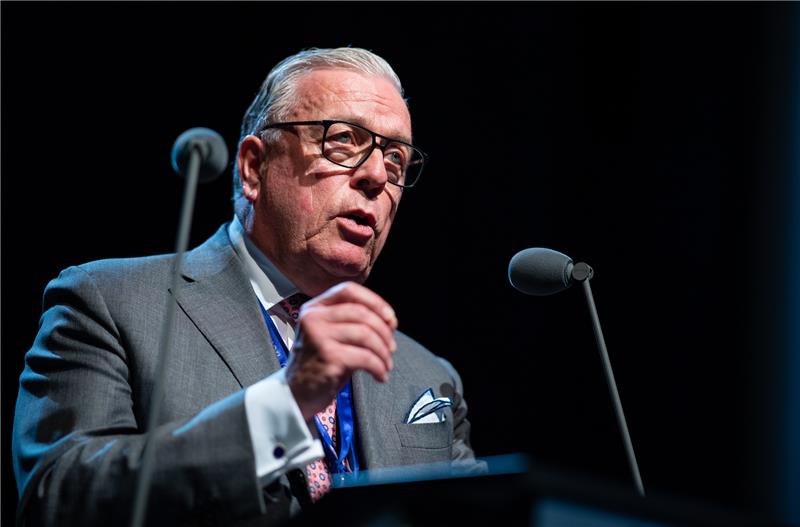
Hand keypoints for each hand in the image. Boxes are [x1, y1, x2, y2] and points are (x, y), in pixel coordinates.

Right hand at [285, 281, 397, 420]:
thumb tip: (389, 319)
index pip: (348, 290)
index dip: (374, 301)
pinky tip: (381, 376)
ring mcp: (318, 337)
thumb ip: (354, 322)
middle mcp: (313, 319)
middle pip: (361, 313)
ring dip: (383, 351)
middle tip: (392, 348)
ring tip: (386, 364)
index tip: (390, 318)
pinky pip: (365, 357)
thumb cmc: (320, 364)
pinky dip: (379, 367)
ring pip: (366, 334)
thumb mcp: (332, 335)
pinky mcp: (328, 358)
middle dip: (384, 331)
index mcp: (314, 308)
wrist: (296, 395)